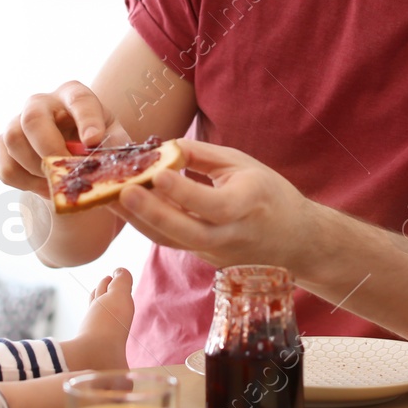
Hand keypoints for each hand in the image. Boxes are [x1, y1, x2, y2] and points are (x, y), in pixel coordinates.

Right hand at [0, 80, 131, 196]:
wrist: (71, 156)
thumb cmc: (96, 143)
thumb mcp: (112, 140)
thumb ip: (114, 145)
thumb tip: (107, 158)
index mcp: (73, 95)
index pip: (79, 99)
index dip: (86, 119)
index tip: (93, 141)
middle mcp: (42, 103)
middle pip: (33, 117)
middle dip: (49, 148)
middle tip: (64, 171)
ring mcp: (17, 121)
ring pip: (13, 140)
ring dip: (35, 168)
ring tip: (57, 183)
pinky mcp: (1, 145)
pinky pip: (4, 165)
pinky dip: (23, 182)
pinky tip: (43, 186)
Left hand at [109, 139, 323, 270]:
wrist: (296, 241)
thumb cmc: (270, 195)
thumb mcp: (244, 165)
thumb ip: (203, 157)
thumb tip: (163, 148)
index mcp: (249, 205)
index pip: (212, 204)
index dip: (183, 192)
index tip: (157, 174)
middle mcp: (232, 235)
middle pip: (187, 232)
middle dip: (152, 213)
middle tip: (121, 192)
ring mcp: (217, 254)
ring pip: (173, 241)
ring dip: (140, 220)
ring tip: (112, 198)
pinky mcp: (205, 259)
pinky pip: (172, 242)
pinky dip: (149, 226)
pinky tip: (127, 209)